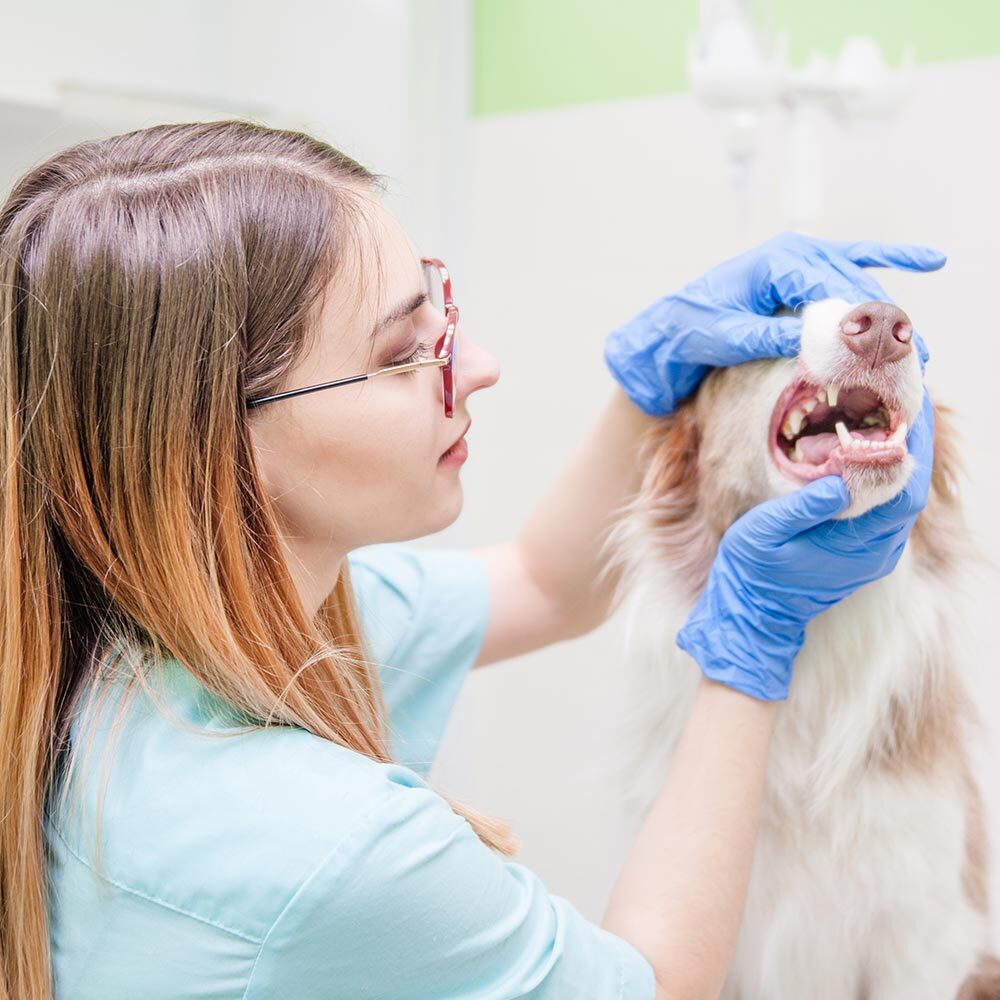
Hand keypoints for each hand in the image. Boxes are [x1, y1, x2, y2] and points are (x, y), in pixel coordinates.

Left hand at [603, 232, 945, 416]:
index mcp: (777, 261)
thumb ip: (769, 336)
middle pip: (854, 286)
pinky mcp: (804, 274)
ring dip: (888, 314)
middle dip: (883, 323)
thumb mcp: (727, 337)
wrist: (670, 328)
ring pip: (859, 283)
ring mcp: (802, 260)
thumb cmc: (692, 329)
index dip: (861, 322)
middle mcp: (795, 253)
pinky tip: (928, 260)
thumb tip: (814, 342)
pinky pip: (855, 262)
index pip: (833, 288)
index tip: (882, 353)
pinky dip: (890, 259)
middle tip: (912, 360)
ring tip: (918, 348)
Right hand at [675, 391, 933, 701]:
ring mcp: (873, 552)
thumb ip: (803, 507)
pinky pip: (887, 506)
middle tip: (905, 399)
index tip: (913, 407)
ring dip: (902, 456)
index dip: (915, 447)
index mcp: (858, 546)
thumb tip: (842, 479)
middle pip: (913, 489)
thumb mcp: (765, 533)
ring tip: (892, 415)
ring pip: (902, 496)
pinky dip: (887, 473)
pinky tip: (873, 448)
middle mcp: (877, 551)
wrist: (752, 611)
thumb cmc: (753, 570)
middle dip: (914, 442)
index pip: (906, 491)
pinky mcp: (864, 549)